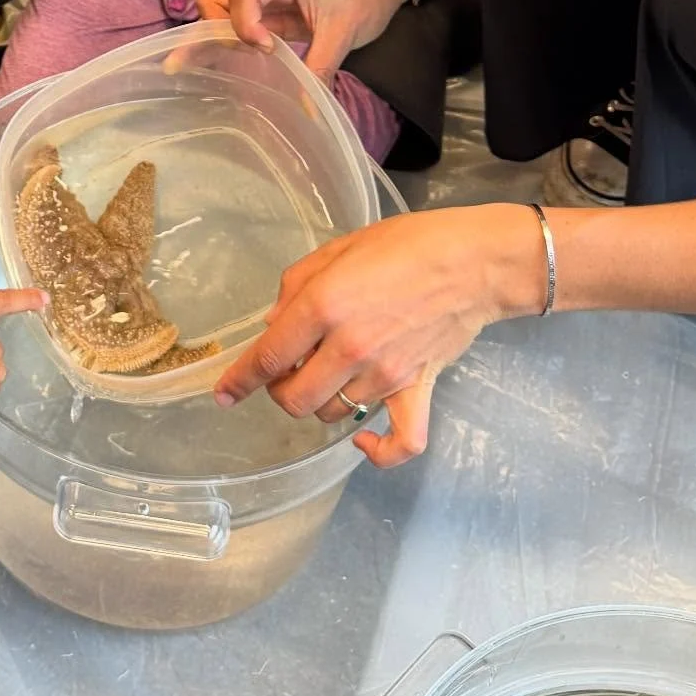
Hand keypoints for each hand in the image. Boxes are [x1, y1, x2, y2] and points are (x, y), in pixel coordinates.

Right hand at [196, 0, 407, 76]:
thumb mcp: (343, 33)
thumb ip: (320, 67)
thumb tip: (308, 110)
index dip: (245, 24)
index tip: (267, 49)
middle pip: (218, 0)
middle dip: (212, 29)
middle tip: (221, 58)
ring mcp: (266, 3)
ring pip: (222, 14)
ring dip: (215, 37)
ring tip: (211, 63)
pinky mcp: (270, 18)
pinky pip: (240, 28)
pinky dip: (229, 44)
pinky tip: (224, 64)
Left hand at [213, 204, 546, 464]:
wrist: (470, 261)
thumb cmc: (404, 245)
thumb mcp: (337, 250)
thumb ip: (296, 286)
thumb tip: (275, 323)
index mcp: (323, 306)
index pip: (267, 357)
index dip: (239, 380)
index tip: (224, 395)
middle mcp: (349, 347)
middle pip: (294, 398)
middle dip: (280, 390)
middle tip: (288, 370)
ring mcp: (384, 374)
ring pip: (333, 414)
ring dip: (320, 402)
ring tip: (328, 376)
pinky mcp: (417, 389)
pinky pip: (401, 441)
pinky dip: (378, 450)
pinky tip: (361, 436)